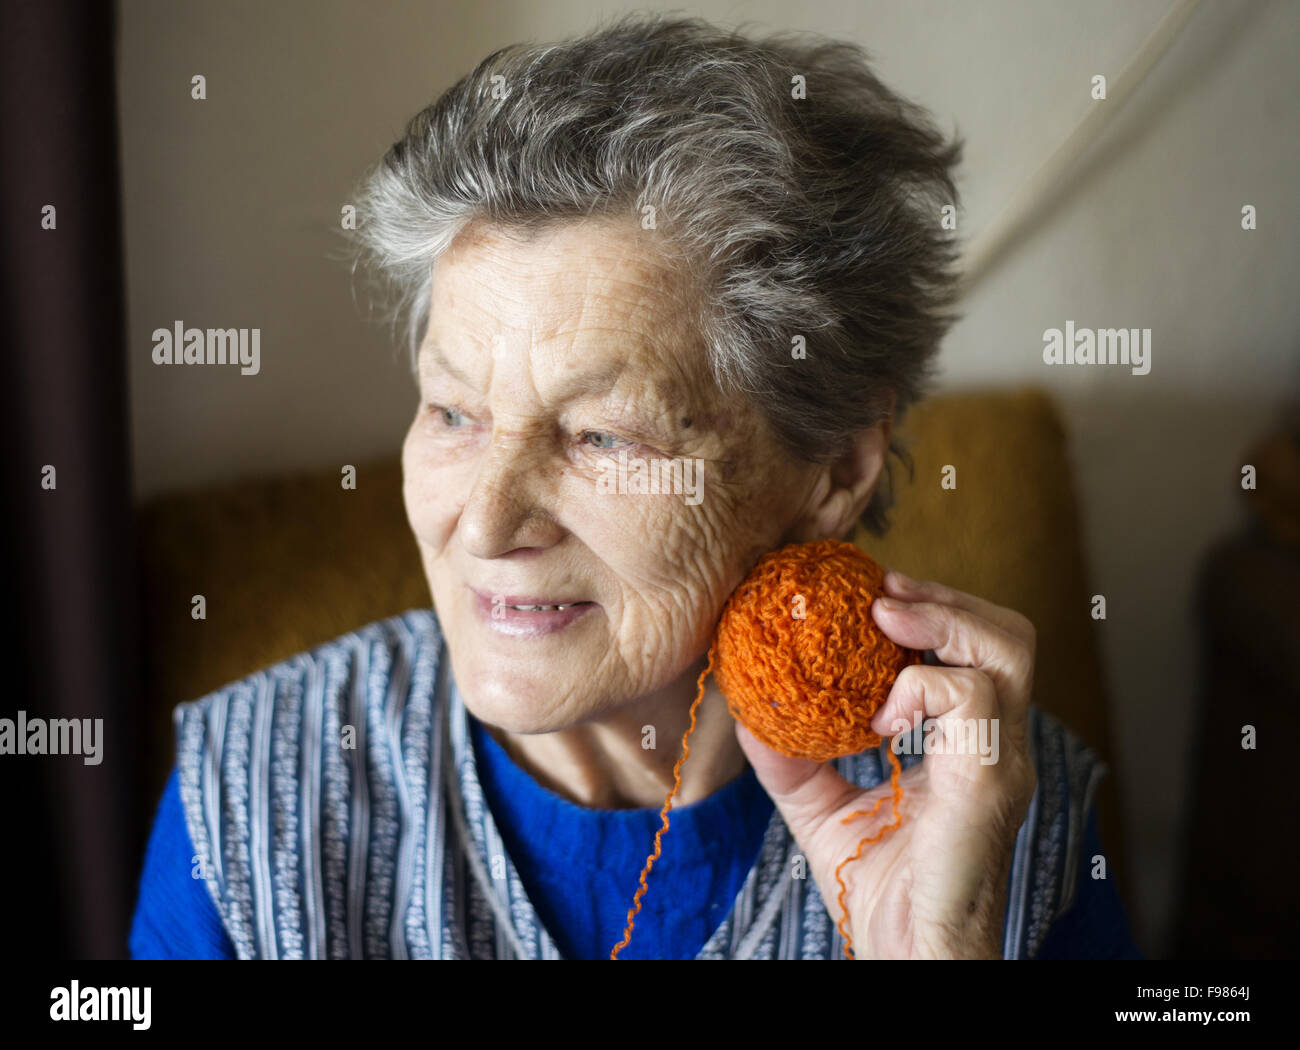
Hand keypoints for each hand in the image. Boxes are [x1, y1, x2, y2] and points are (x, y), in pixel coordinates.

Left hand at [735, 569, 1037, 958]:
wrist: (908, 953)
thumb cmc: (876, 889)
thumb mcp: (820, 808)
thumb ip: (791, 758)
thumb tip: (748, 708)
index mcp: (970, 743)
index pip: (974, 651)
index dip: (928, 610)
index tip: (868, 593)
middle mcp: (997, 743)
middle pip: (1009, 635)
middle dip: (944, 598)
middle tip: (880, 591)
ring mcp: (1002, 760)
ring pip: (1009, 649)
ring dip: (942, 618)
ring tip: (884, 617)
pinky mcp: (991, 781)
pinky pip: (971, 697)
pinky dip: (921, 684)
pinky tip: (882, 714)